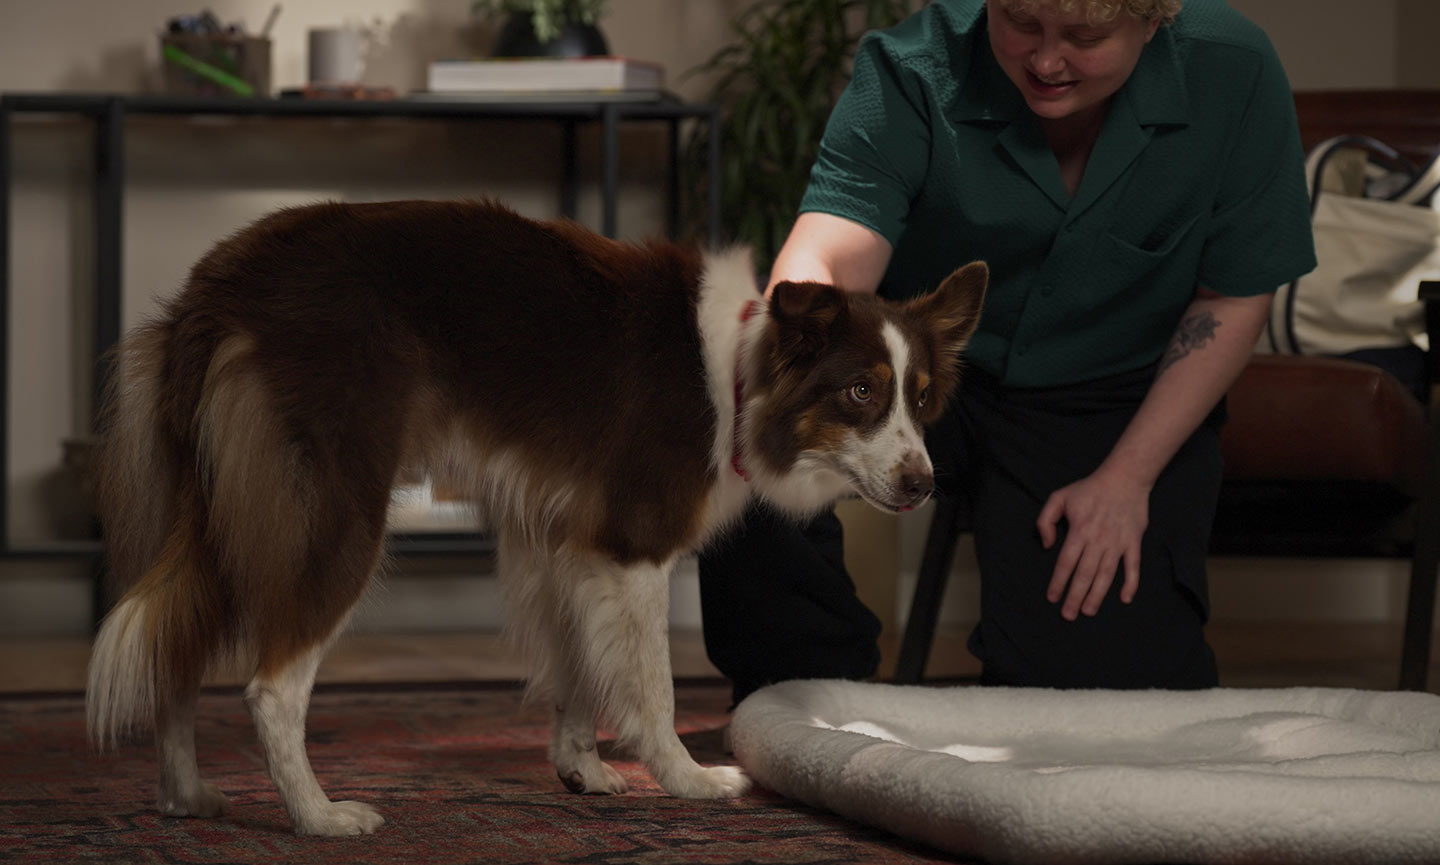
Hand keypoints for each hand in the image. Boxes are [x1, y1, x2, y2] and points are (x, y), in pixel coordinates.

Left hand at [1036, 466, 1150, 619]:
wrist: (1124, 478)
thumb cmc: (1088, 489)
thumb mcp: (1059, 498)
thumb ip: (1045, 521)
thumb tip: (1047, 546)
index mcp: (1079, 530)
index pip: (1066, 563)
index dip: (1059, 582)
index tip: (1052, 598)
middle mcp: (1098, 540)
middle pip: (1084, 574)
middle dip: (1075, 596)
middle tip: (1068, 615)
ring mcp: (1118, 543)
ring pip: (1106, 574)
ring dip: (1097, 595)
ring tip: (1088, 611)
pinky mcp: (1133, 542)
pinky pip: (1133, 567)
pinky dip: (1130, 584)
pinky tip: (1124, 598)